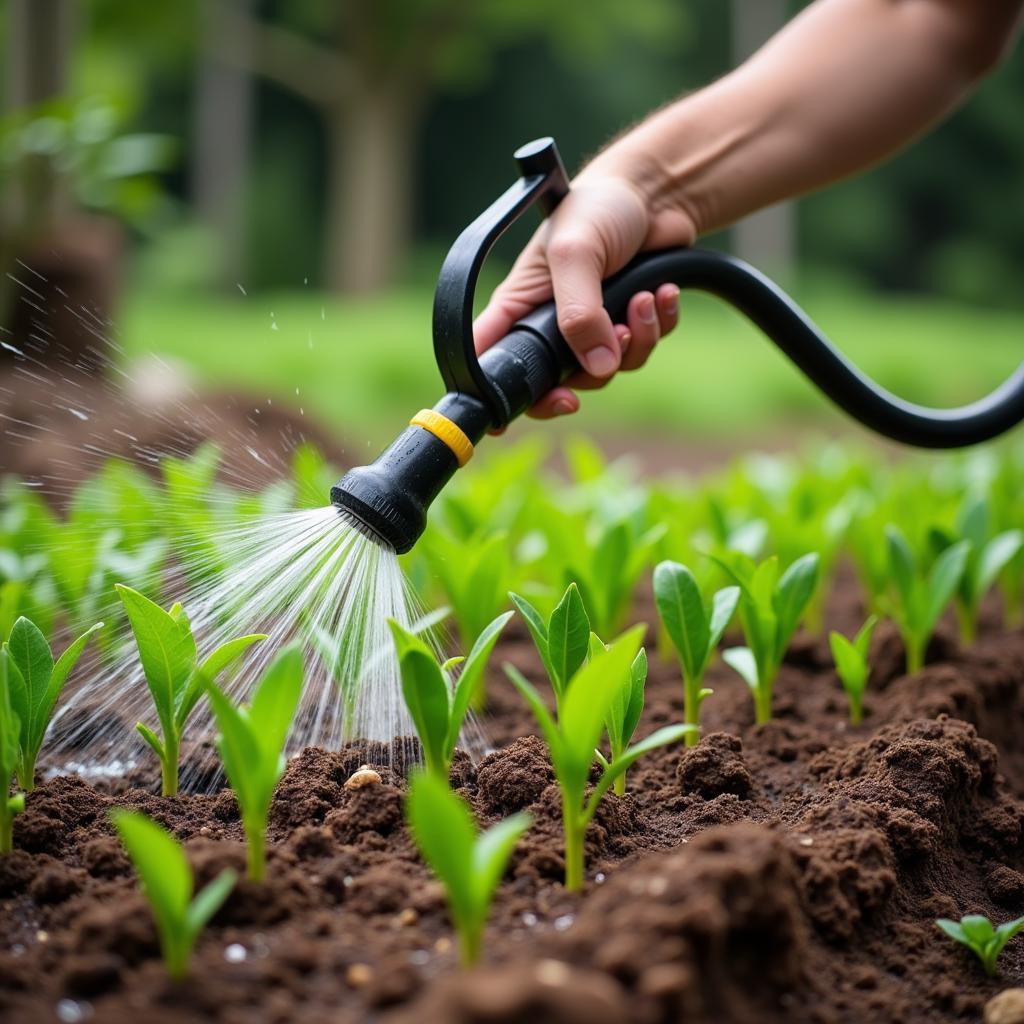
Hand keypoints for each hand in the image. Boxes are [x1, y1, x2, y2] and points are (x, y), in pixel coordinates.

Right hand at [473, 168, 695, 417]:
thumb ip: (579, 313)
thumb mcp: (576, 253)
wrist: (654, 192)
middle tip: (609, 351)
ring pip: (608, 370)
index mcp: (519, 308)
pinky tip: (662, 293)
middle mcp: (550, 325)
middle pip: (558, 383)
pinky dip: (658, 326)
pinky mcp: (626, 324)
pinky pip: (642, 350)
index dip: (496, 397)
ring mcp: (590, 328)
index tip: (507, 422)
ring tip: (644, 299)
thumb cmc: (595, 208)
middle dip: (590, 373)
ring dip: (634, 341)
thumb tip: (598, 367)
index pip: (493, 363)